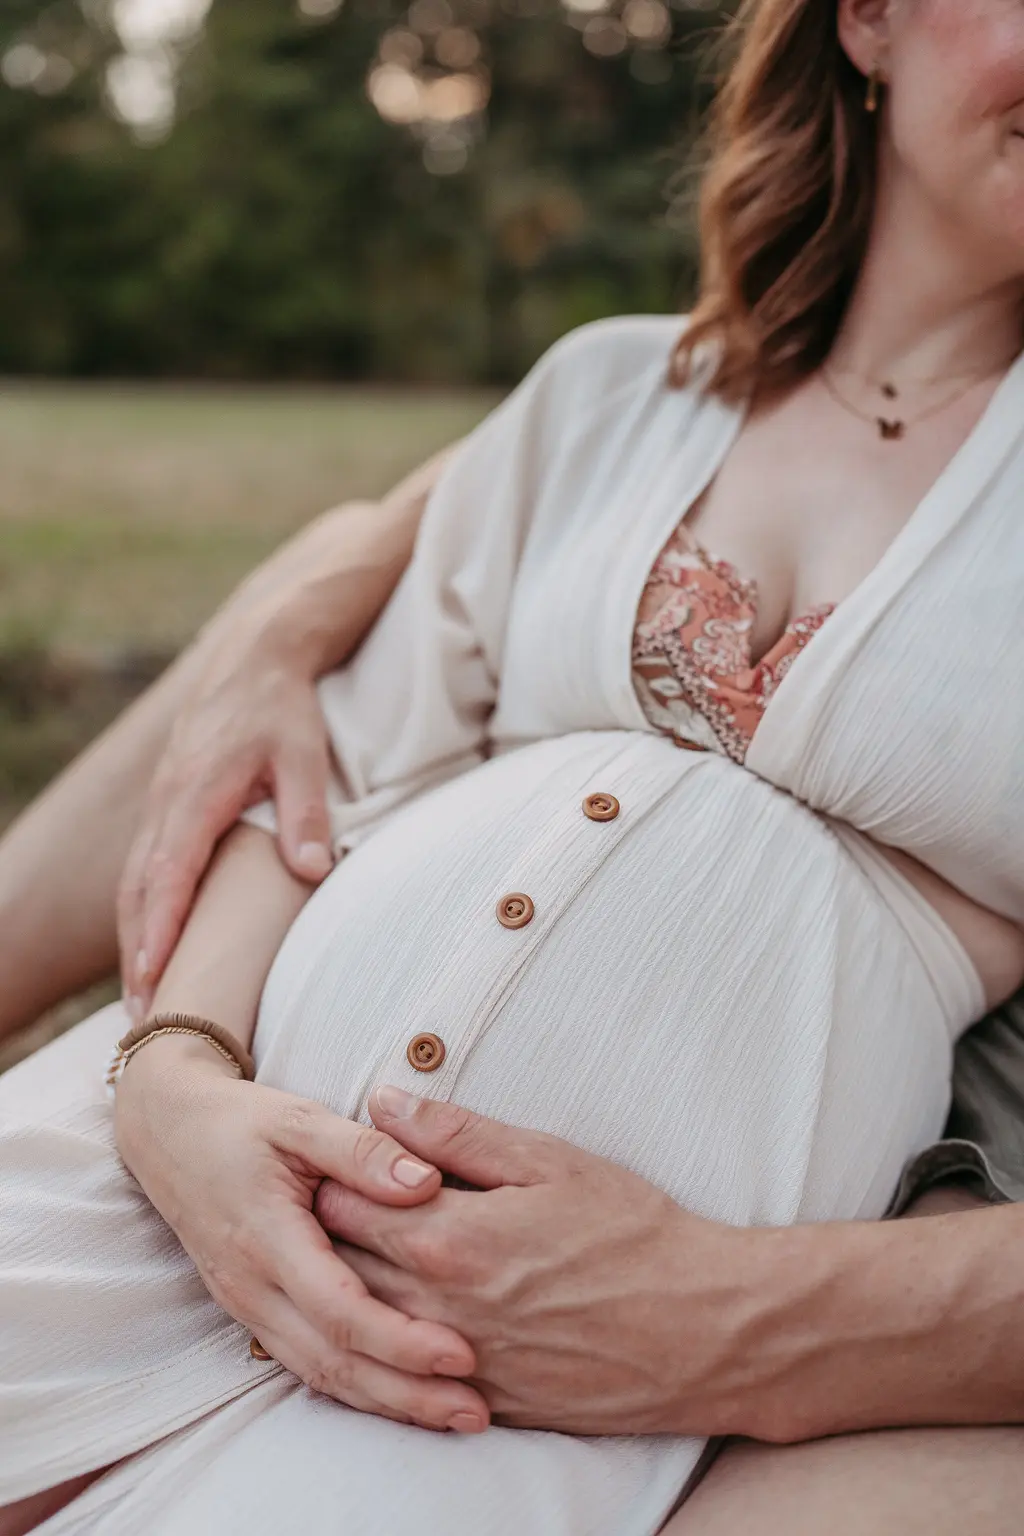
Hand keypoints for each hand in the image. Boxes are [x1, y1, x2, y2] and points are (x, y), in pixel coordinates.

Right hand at [114, 1040, 489, 1432]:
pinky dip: (357, 1388)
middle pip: (333, 1363)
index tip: (463, 1355)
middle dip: (406, 1394)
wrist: (168, 1135)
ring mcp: (248, 1307)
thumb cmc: (239, 1123)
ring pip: (319, 1376)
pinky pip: (307, 1365)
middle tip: (475, 1413)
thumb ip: (363, 1150)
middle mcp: (252, 1287)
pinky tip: (404, 1397)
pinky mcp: (253, 1313)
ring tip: (455, 1417)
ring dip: (388, 1403)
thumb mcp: (300, 1117)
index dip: (402, 1340)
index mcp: (266, 1238)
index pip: (339, 1310)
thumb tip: (427, 1183)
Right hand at [117, 482, 441, 1013]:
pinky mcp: (168, 801)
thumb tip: (311, 871)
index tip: (154, 978)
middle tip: (143, 1015)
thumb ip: (307, 811)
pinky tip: (152, 941)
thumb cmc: (283, 705)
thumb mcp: (305, 753)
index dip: (161, 929)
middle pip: (141, 890)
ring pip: (136, 881)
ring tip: (142, 996)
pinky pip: (145, 864)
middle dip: (138, 953)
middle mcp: (168, 801)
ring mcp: (162, 801)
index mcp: (197, 792)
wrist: (257, 650)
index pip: (171, 873)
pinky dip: (143, 908)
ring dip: (136, 937)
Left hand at [315, 1087, 758, 1437]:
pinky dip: (392, 1344)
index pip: (341, 1207)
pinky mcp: (482, 1403)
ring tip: (363, 1256)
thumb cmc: (633, 1233)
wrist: (704, 1330)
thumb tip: (384, 1101)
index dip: (331, 1178)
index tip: (337, 1161)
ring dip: (352, 1291)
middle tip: (334, 1204)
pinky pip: (405, 1376)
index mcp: (448, 1240)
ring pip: (366, 1328)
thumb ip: (456, 1133)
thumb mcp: (548, 1162)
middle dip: (328, 1236)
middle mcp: (438, 1310)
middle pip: (340, 1270)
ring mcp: (457, 1365)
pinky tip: (406, 1317)